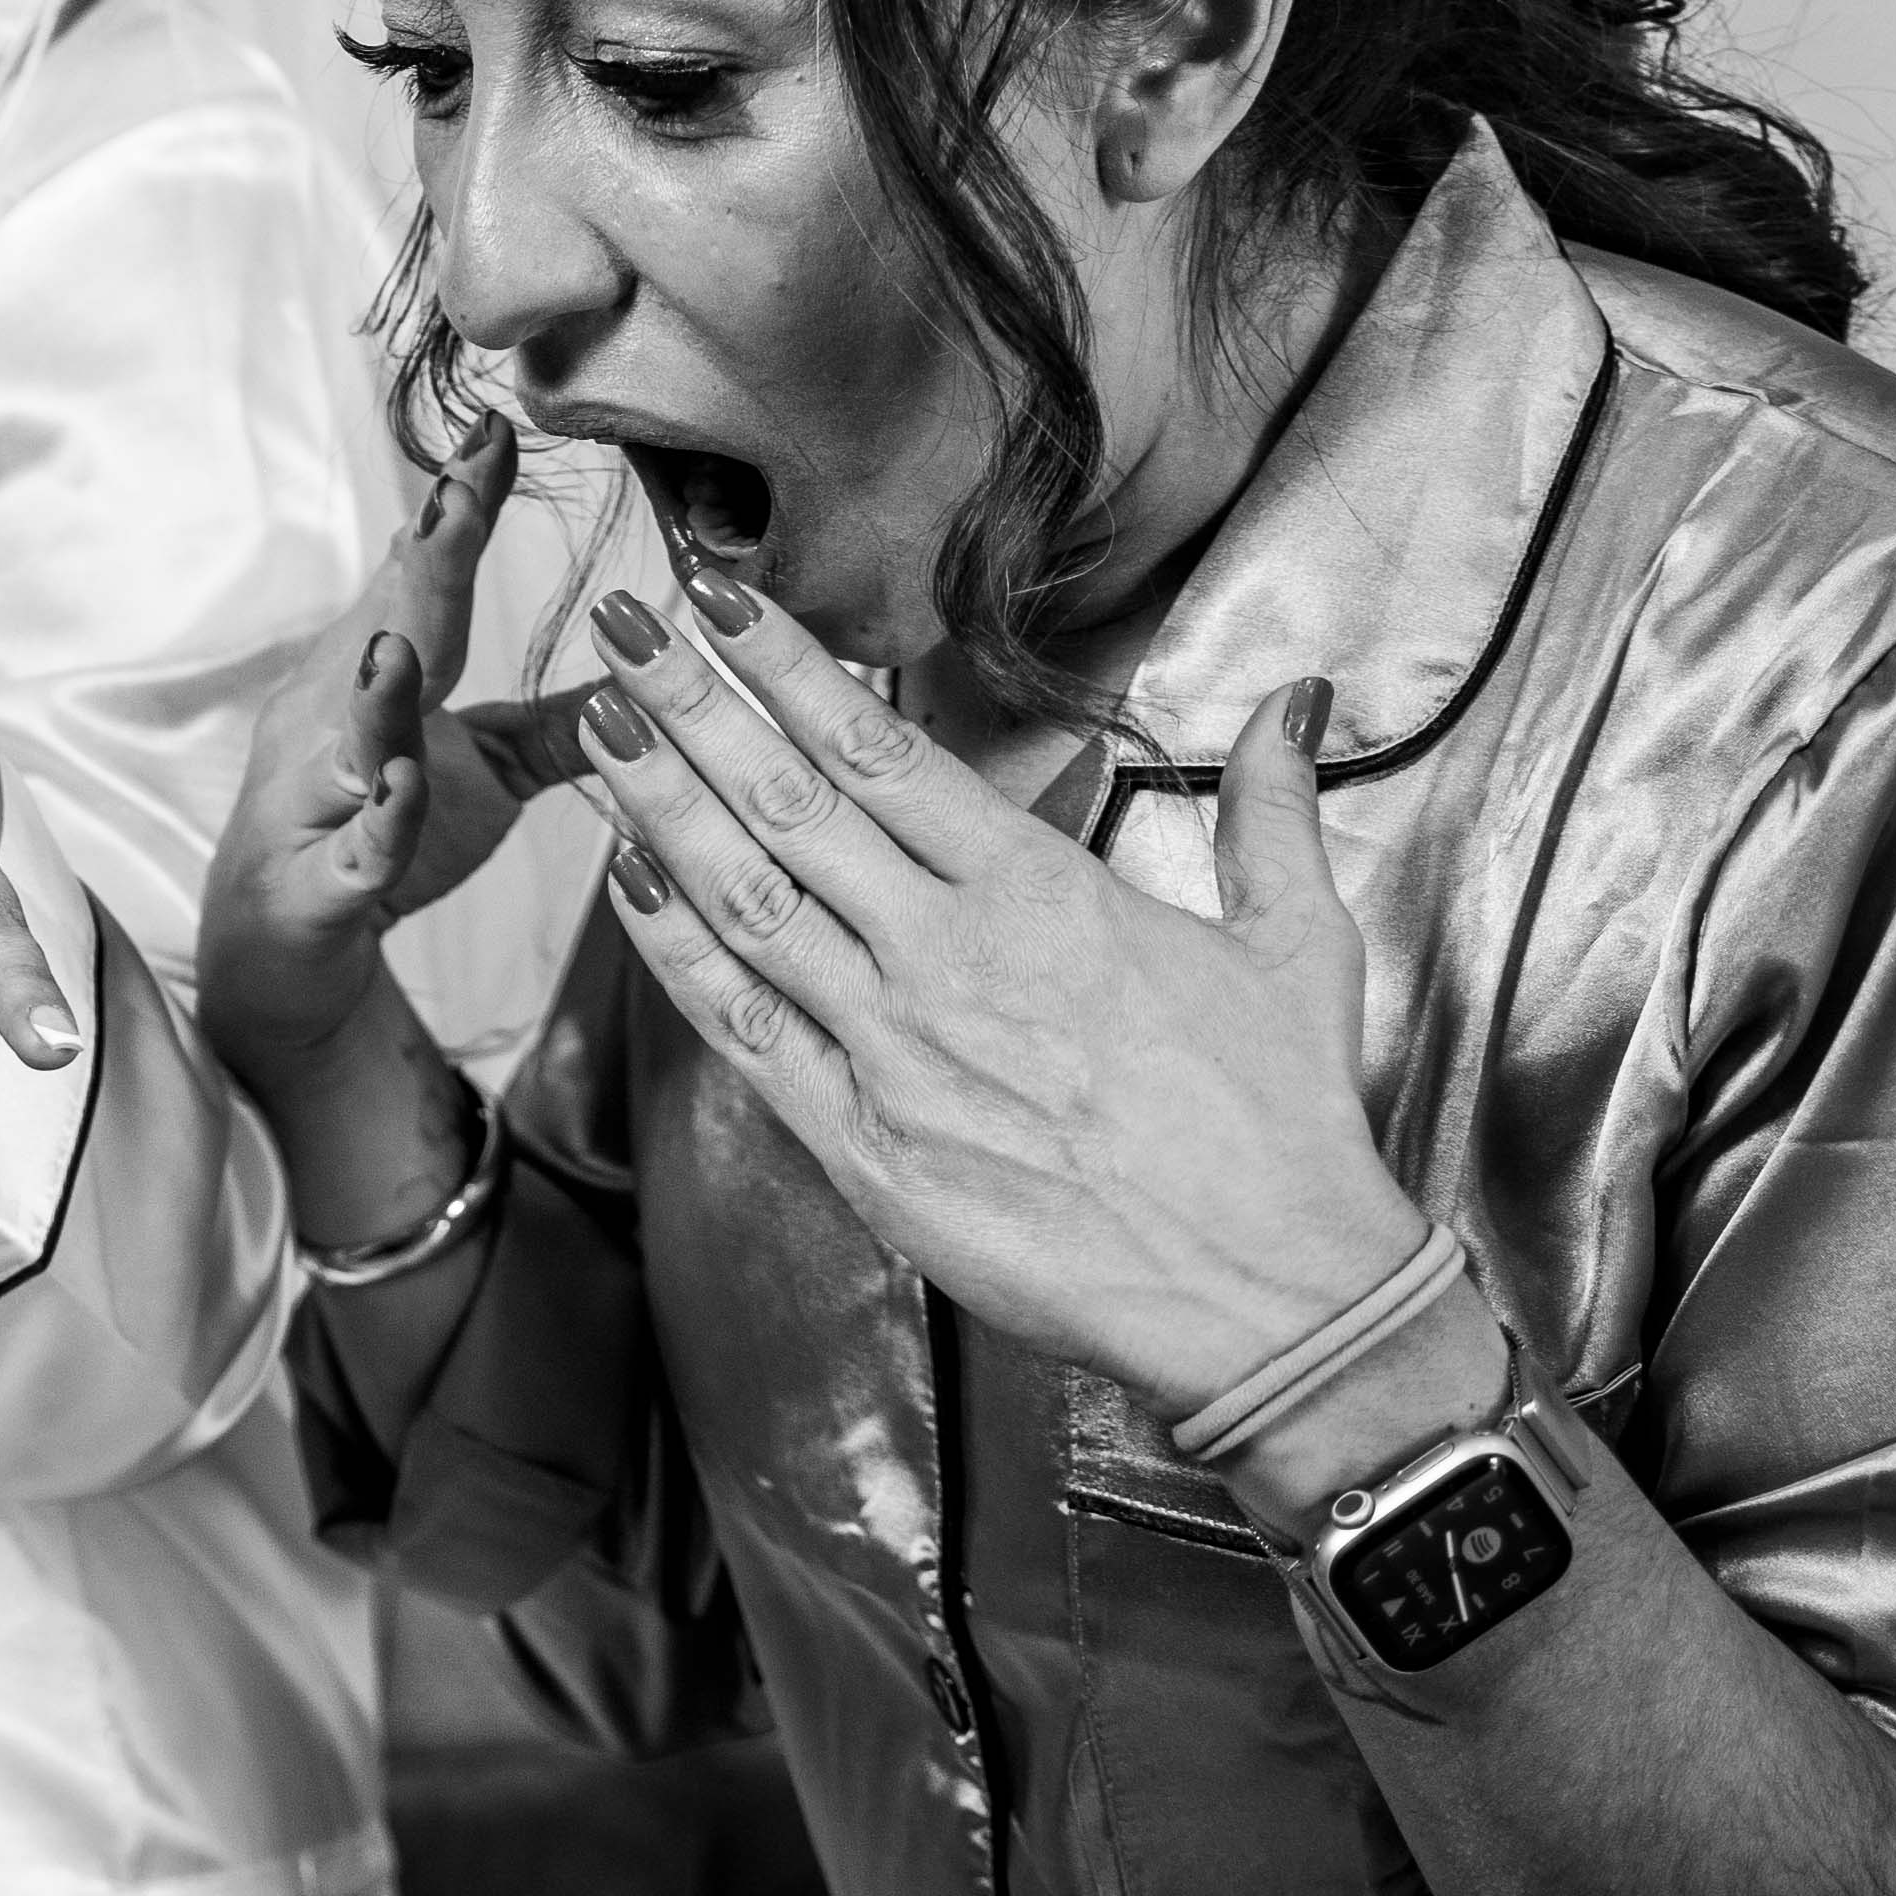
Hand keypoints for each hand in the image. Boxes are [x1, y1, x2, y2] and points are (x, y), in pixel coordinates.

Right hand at [196, 419, 604, 1078]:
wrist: (269, 958)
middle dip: (423, 566)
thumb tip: (651, 656)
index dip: (457, 509)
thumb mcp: (480, 774)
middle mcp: (331, 724)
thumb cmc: (368, 842)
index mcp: (374, 678)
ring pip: (352, 742)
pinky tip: (397, 791)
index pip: (422, 582)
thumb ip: (557, 720)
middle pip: (387, 635)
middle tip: (459, 491)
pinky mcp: (314, 890)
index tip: (496, 430)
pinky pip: (352, 856)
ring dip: (379, 694)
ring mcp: (314, 807)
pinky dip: (376, 826)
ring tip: (403, 641)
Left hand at [576, 563, 1422, 1405]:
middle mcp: (950, 959)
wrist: (1274, 1298)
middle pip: (788, 803)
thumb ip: (1271, 811)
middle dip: (693, 703)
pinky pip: (747, 1031)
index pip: (882, 749)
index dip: (786, 664)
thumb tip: (1291, 705)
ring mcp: (895, 1053)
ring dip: (660, 804)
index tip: (719, 597)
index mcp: (1044, 894)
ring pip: (746, 900)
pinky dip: (677, 952)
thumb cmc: (1283, 1128)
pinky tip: (627, 881)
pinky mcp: (864, 1149)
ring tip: (596, 718)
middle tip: (621, 621)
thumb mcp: (1298, 946)